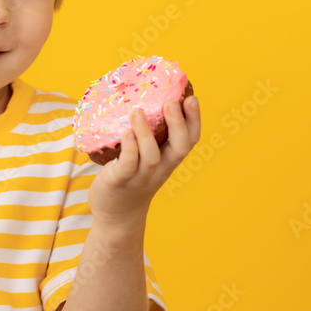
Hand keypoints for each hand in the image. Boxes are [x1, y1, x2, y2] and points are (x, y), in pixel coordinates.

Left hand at [87, 93, 200, 223]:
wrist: (116, 214)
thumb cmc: (130, 177)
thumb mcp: (145, 157)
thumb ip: (148, 134)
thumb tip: (142, 96)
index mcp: (168, 160)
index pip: (189, 141)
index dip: (194, 121)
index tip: (191, 99)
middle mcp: (160, 168)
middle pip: (179, 148)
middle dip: (178, 125)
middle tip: (171, 102)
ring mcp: (140, 176)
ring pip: (151, 156)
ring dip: (146, 133)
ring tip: (138, 113)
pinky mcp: (120, 181)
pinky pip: (128, 165)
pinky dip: (129, 148)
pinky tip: (125, 133)